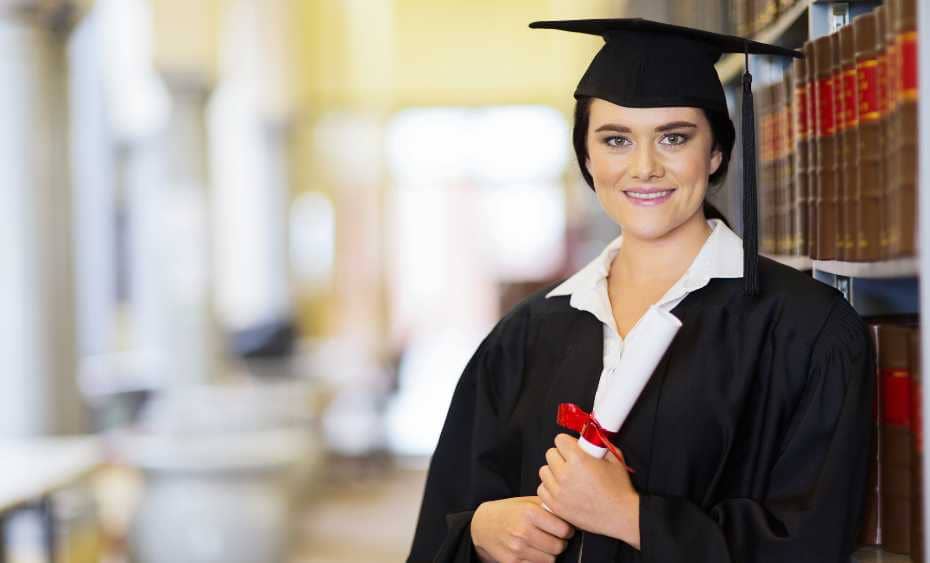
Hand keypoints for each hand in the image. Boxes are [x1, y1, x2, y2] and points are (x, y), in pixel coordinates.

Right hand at [470, 496, 574, 562]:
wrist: (482, 525)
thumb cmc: (507, 512)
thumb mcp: (525, 502)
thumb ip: (547, 507)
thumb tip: (569, 514)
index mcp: (529, 513)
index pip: (564, 529)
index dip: (567, 530)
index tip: (564, 528)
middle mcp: (523, 531)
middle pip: (558, 547)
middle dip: (559, 543)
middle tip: (553, 537)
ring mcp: (517, 549)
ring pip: (550, 559)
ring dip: (549, 553)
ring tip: (541, 544)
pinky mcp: (513, 562)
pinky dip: (538, 561)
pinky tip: (532, 551)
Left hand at [537, 433, 640, 548]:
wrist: (621, 516)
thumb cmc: (619, 488)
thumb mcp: (614, 459)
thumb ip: (597, 446)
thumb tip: (588, 439)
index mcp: (578, 459)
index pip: (559, 440)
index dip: (568, 443)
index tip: (573, 448)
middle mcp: (565, 474)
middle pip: (550, 454)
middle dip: (560, 456)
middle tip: (571, 462)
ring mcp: (558, 491)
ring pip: (544, 471)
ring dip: (553, 472)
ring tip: (566, 477)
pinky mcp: (555, 506)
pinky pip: (542, 489)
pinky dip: (549, 488)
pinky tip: (561, 489)